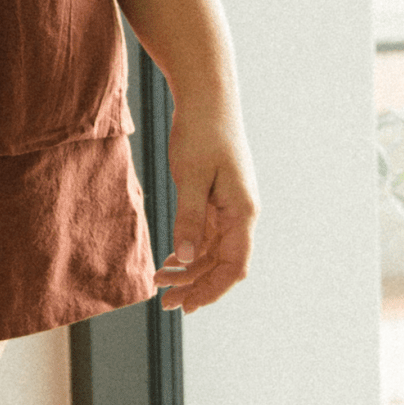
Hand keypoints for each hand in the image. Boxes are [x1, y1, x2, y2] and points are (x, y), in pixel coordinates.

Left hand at [151, 92, 258, 313]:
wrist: (207, 98)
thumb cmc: (201, 132)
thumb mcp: (191, 176)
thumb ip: (189, 218)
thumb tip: (187, 258)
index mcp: (242, 212)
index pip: (233, 266)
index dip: (211, 290)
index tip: (187, 306)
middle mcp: (241, 213)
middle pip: (222, 264)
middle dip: (196, 285)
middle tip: (165, 302)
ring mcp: (231, 206)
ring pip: (214, 250)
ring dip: (190, 269)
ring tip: (161, 282)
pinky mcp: (218, 197)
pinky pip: (208, 234)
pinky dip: (190, 249)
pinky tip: (171, 258)